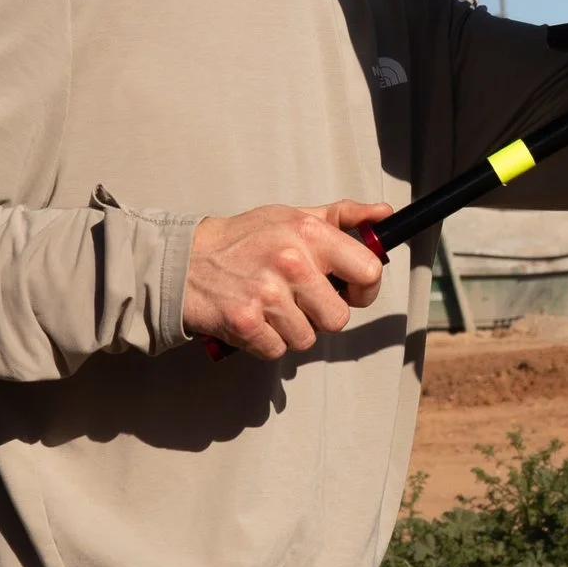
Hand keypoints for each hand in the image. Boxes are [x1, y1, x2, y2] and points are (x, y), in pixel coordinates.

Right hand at [181, 203, 389, 359]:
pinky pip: (276, 351)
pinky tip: (253, 319)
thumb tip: (384, 215)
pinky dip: (265, 342)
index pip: (368, 272)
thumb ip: (342, 216)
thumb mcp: (293, 215)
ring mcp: (267, 294)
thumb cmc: (244, 239)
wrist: (184, 260)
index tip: (349, 291)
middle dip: (320, 316)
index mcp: (309, 232)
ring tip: (269, 308)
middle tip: (297, 301)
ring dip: (290, 331)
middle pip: (338, 318)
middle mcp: (291, 261)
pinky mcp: (245, 322)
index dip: (364, 290)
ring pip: (307, 339)